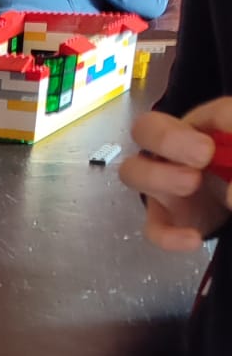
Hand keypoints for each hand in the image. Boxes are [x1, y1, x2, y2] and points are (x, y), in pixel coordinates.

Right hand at [120, 100, 231, 251]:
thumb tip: (230, 193)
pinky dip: (168, 235)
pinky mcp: (164, 219)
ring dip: (158, 176)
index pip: (197, 115)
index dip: (201, 127)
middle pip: (145, 129)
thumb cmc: (231, 169)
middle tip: (202, 156)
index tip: (212, 148)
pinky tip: (193, 239)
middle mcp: (172, 152)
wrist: (231, 199)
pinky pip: (152, 228)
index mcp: (201, 128)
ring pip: (134, 172)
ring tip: (192, 185)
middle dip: (168, 139)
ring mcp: (163, 186)